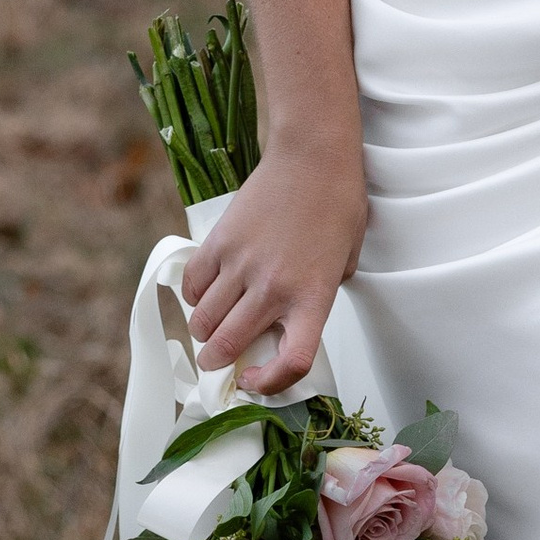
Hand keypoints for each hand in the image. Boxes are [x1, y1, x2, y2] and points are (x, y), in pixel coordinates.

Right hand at [176, 141, 366, 396]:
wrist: (313, 156)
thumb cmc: (338, 203)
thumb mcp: (347, 260)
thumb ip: (320, 295)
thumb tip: (289, 318)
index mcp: (313, 296)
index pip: (292, 360)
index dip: (271, 383)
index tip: (256, 379)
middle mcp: (274, 287)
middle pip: (229, 346)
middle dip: (217, 363)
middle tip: (217, 362)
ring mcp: (242, 264)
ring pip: (204, 320)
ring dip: (204, 332)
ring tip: (210, 328)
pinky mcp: (219, 241)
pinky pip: (192, 284)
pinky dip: (193, 297)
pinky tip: (204, 295)